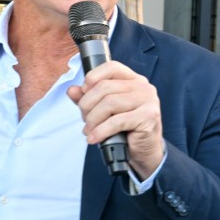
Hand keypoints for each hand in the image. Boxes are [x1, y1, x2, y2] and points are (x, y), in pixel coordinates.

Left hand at [67, 60, 163, 177]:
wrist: (144, 152)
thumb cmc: (126, 129)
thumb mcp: (105, 111)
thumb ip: (89, 98)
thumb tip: (72, 90)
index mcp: (133, 80)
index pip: (110, 67)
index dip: (92, 78)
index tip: (84, 94)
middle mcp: (142, 87)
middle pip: (105, 87)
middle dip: (88, 105)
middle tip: (85, 119)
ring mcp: (147, 100)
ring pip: (109, 104)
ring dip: (93, 120)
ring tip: (89, 131)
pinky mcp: (148, 117)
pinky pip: (117, 121)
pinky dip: (101, 131)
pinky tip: (94, 138)